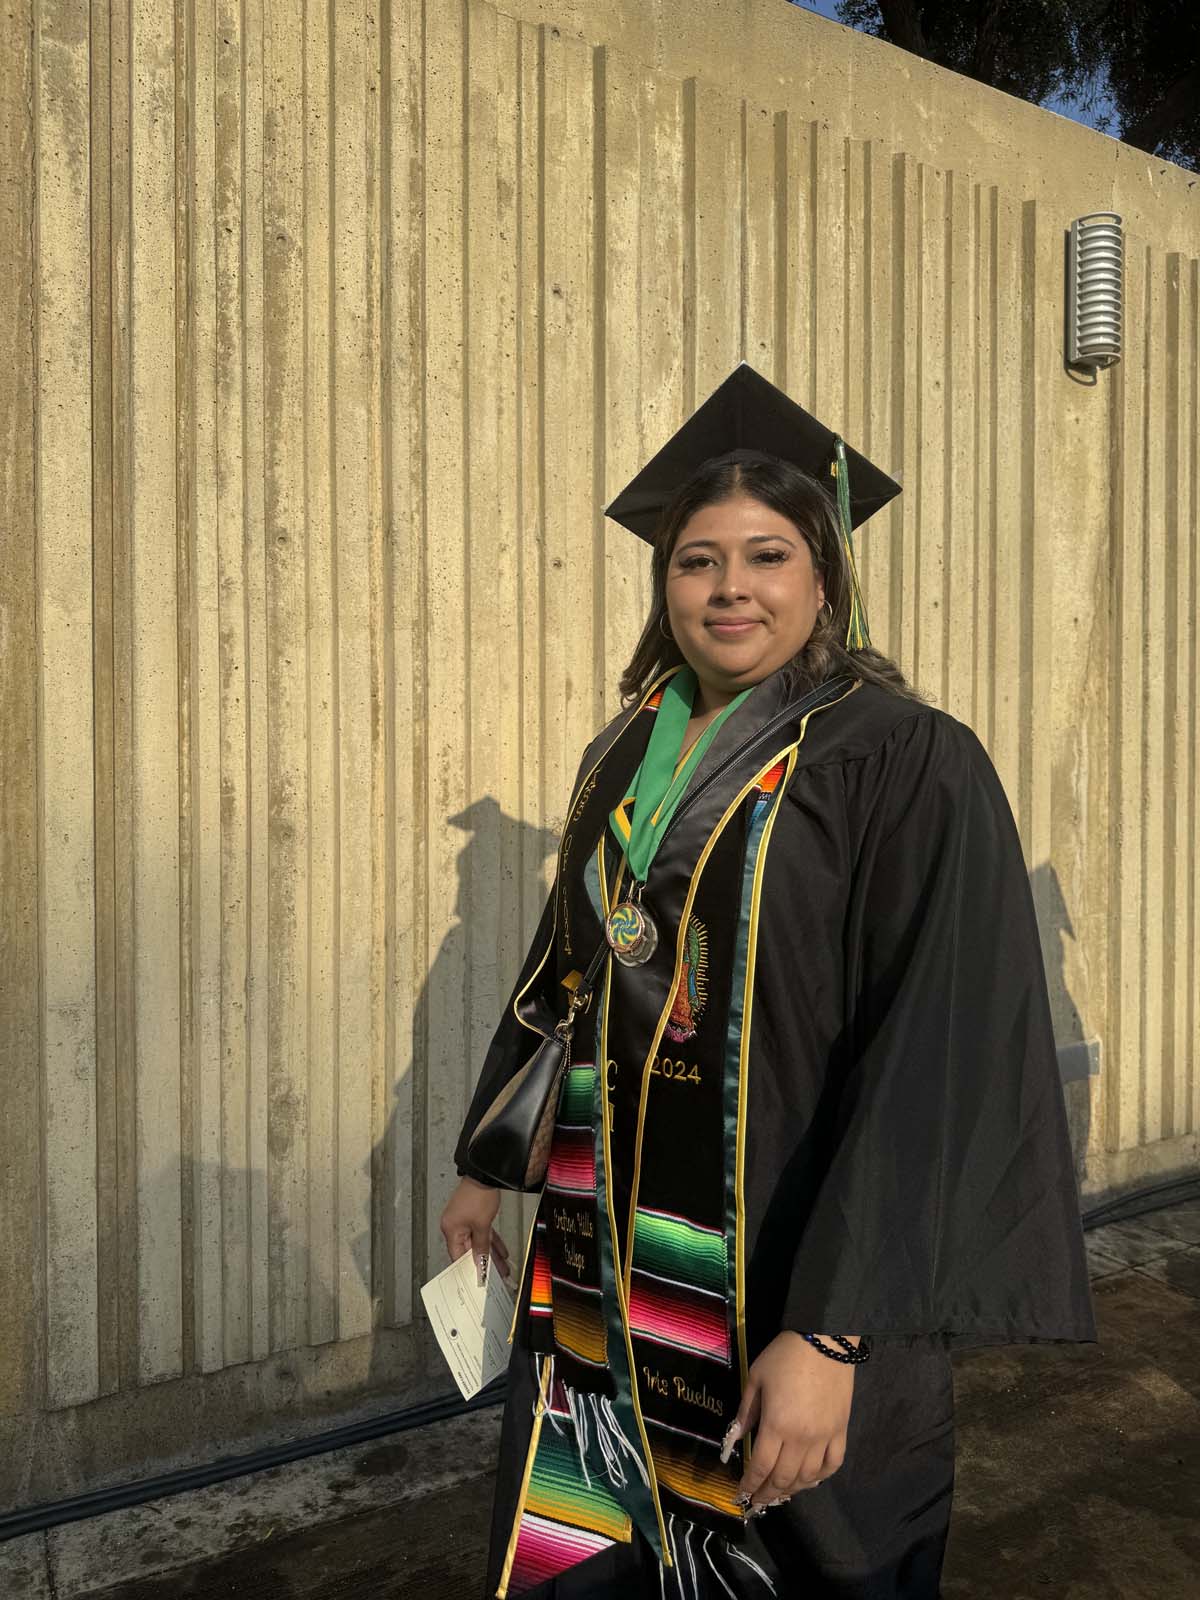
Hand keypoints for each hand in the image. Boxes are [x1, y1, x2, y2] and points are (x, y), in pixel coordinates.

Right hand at [439, 1176, 510, 1285]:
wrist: (485, 1174)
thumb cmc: (478, 1195)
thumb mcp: (482, 1225)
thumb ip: (481, 1246)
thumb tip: (479, 1263)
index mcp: (450, 1229)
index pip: (457, 1256)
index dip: (468, 1268)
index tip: (479, 1279)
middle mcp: (454, 1225)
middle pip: (469, 1250)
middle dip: (484, 1262)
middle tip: (495, 1275)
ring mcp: (464, 1220)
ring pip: (478, 1242)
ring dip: (490, 1253)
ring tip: (502, 1266)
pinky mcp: (472, 1215)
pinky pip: (482, 1233)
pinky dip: (491, 1241)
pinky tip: (501, 1251)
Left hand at [722, 1332, 857, 1508]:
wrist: (825, 1341)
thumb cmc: (785, 1356)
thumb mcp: (756, 1378)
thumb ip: (746, 1412)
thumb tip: (735, 1439)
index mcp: (777, 1425)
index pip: (760, 1466)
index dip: (749, 1484)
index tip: (741, 1494)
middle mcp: (801, 1439)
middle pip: (782, 1478)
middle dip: (767, 1493)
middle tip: (756, 1501)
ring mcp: (824, 1438)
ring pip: (808, 1478)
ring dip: (791, 1490)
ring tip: (779, 1493)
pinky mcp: (841, 1432)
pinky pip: (832, 1465)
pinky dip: (820, 1478)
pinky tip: (809, 1480)